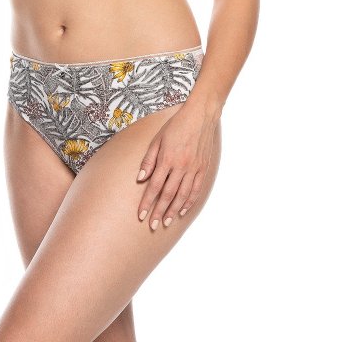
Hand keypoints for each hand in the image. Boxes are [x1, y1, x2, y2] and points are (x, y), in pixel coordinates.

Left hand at [135, 102, 218, 230]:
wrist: (200, 116)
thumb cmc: (176, 125)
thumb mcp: (157, 139)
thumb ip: (148, 160)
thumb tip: (140, 179)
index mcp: (167, 159)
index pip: (154, 186)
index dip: (147, 202)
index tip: (140, 215)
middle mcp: (181, 166)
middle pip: (168, 195)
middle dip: (158, 212)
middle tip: (152, 226)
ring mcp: (193, 169)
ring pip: (182, 195)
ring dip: (173, 211)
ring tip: (166, 222)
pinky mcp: (203, 168)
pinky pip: (196, 189)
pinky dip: (189, 202)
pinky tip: (183, 210)